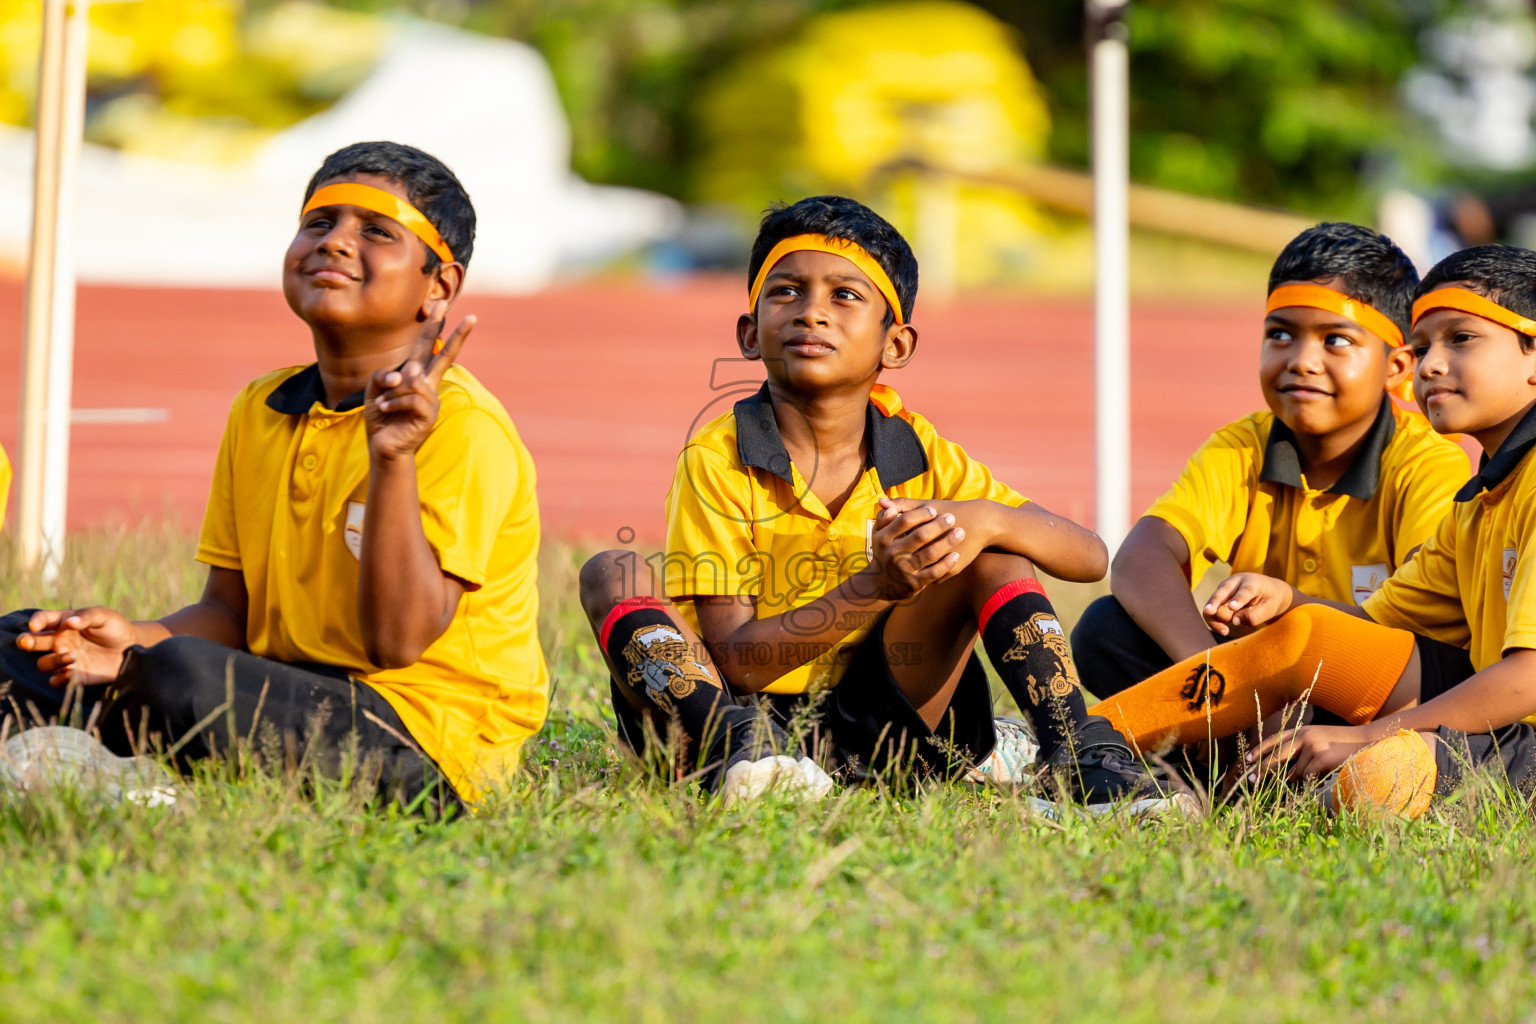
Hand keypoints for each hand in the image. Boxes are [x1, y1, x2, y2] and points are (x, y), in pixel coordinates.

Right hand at [16, 607, 138, 686]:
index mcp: (63, 623)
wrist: (132, 648)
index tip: (35, 626)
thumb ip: (87, 616)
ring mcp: (65, 659)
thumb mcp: (104, 616)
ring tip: (72, 656)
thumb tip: (69, 623)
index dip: (36, 621)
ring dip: (52, 661)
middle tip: (27, 643)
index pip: (43, 619)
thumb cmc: (115, 628)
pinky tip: (70, 672)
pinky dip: (59, 679)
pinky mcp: (74, 676)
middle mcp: (59, 641)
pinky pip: (56, 681)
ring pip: (44, 663)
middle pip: (34, 642)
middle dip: (26, 642)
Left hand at [364, 305, 476, 462]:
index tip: (443, 304)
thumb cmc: (381, 416)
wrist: (383, 446)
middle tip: (469, 313)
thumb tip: (409, 373)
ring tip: (383, 403)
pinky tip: (385, 408)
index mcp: (417, 375)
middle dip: (457, 334)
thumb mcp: (374, 389)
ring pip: (413, 380)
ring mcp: (431, 400)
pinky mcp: (428, 415)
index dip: (436, 326)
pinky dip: (393, 401)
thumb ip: (385, 374)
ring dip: (392, 391)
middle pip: (444, 355)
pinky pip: (411, 397)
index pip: (429, 347)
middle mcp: (428, 385)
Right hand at [856, 500, 966, 599]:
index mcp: (884, 538)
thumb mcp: (879, 534)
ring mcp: (904, 570)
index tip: (934, 510)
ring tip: (960, 532)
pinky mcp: (914, 583)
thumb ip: (883, 517)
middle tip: (952, 518)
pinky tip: (956, 554)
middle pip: (920, 536)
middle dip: (939, 525)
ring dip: (948, 542)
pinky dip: (947, 563)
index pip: (905, 521)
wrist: (880, 583)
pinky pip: (935, 572)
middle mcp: (893, 554)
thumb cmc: (884, 551)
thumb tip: (884, 501)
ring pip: (930, 554)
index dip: (921, 514)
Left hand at [877, 496, 994, 564]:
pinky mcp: (952, 570)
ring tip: (909, 566)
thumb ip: (902, 504)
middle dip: (899, 560)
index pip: (899, 542)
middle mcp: (931, 549)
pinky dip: (928, 575)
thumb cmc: (950, 510)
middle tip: (894, 559)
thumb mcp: (925, 505)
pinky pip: (934, 578)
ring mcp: (943, 562)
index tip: (889, 542)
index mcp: (921, 533)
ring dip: (914, 571)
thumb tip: (880, 503)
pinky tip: (924, 571)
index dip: (892, 541)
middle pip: (909, 560)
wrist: (983, 521)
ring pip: (921, 572)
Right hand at [1203, 572, 1294, 635]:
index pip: (1246, 590)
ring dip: (1216, 616)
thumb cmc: (1270, 600)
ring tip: (1224, 631)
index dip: (1239, 598)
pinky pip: (1212, 610)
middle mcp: (1235, 582)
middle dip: (1215, 601)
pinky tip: (1224, 630)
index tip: (1233, 607)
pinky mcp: (1219, 597)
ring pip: (1214, 601)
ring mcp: (1225, 588)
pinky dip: (1214, 621)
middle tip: (1208, 612)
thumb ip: (1254, 615)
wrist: (1267, 590)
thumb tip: (1234, 621)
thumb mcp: (1269, 609)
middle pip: (1223, 591)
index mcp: (1253, 582)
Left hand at [1243, 723, 1374, 781]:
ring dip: (1303, 778)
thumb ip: (1303, 752)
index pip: (1275, 740)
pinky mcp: (1321, 758)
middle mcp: (1304, 736)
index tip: (1247, 760)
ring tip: (1322, 770)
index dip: (1260, 750)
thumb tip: (1287, 776)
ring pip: (1295, 772)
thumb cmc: (1343, 745)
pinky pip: (1308, 777)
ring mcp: (1312, 746)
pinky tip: (1327, 773)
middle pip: (1276, 756)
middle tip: (1250, 780)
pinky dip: (1314, 781)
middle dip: (1262, 769)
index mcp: (1302, 730)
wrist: (1367, 740)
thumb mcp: (1320, 742)